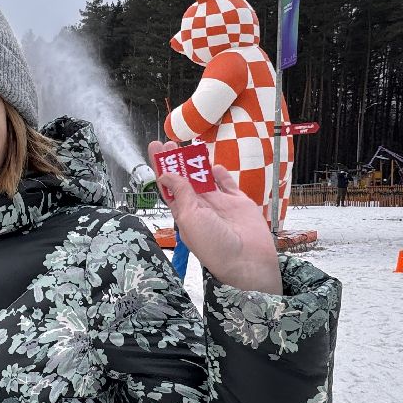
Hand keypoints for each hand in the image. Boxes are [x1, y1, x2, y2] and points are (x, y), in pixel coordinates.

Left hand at [147, 141, 281, 294]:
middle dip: (175, 161)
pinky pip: (228, 185)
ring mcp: (220, 205)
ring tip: (187, 147)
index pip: (169, 186)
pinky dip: (222, 175)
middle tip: (168, 143)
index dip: (162, 167)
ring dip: (196, 164)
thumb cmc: (214, 245)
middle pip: (185, 180)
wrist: (246, 259)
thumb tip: (166, 174)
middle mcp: (201, 208)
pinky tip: (214, 165)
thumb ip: (181, 193)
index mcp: (184, 213)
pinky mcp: (239, 203)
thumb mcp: (189, 217)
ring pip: (206, 179)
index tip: (156, 149)